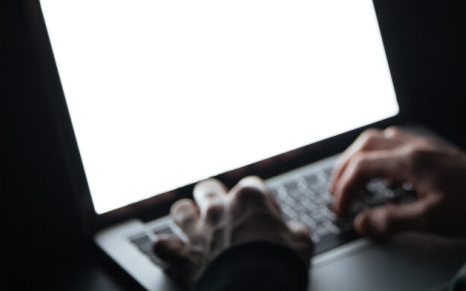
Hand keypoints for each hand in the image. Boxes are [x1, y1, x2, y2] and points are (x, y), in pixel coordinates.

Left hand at [153, 177, 313, 287]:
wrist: (254, 289)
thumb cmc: (281, 263)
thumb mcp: (302, 240)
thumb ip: (293, 228)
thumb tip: (292, 230)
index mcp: (250, 199)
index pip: (252, 185)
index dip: (259, 200)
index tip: (265, 215)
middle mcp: (219, 209)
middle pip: (208, 188)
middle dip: (213, 196)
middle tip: (222, 209)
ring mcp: (198, 232)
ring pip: (180, 211)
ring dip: (186, 216)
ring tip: (192, 223)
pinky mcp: (183, 256)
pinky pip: (163, 246)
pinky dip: (168, 249)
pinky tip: (173, 251)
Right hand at [330, 126, 465, 236]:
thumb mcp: (430, 220)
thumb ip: (391, 220)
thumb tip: (361, 223)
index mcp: (411, 162)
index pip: (361, 167)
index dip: (344, 189)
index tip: (341, 210)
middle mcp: (415, 146)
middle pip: (365, 145)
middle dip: (344, 167)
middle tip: (337, 192)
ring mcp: (425, 145)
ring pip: (380, 138)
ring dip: (361, 156)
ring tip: (354, 181)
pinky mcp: (435, 150)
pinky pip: (397, 141)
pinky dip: (380, 154)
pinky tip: (384, 173)